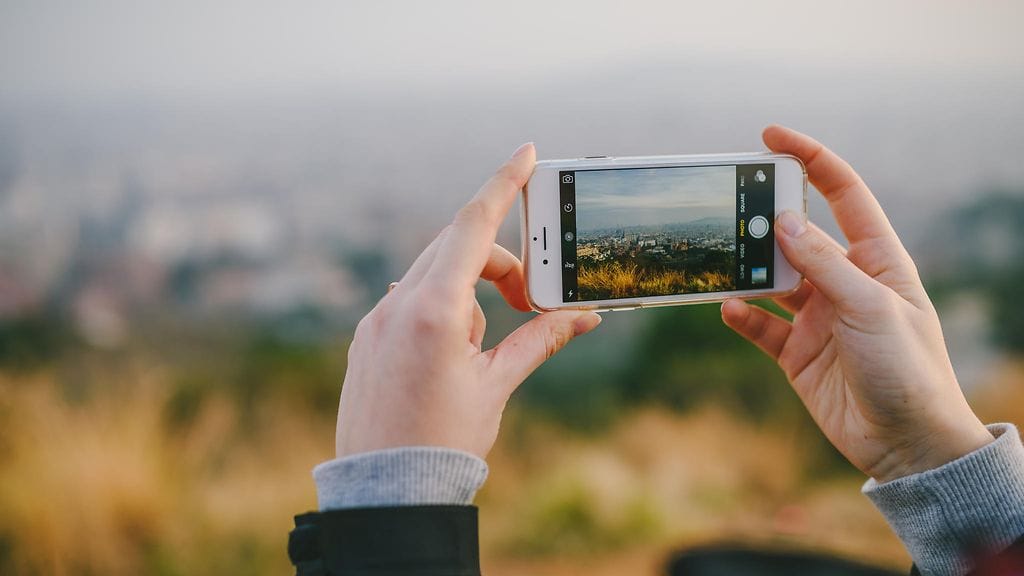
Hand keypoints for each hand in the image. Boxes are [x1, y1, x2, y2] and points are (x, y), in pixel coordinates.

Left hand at [335, 143, 601, 458]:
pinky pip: (411, 299)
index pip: (472, 226)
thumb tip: (585, 315)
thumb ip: (540, 340)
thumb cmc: (444, 443)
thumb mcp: (498, 386)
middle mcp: (396, 303)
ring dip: (470, 292)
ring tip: (483, 347)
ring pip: (433, 273)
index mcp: (433, 311)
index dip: (502, 184)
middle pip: (456, 247)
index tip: (525, 153)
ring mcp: (376, 318)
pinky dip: (442, 308)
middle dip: (499, 262)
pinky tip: (451, 354)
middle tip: (531, 298)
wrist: (385, 491)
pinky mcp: (367, 335)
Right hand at [722, 125, 992, 482]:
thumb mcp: (870, 308)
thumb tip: (782, 222)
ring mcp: (819, 317)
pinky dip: (741, 315)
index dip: (811, 161)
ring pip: (773, 278)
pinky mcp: (797, 353)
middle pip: (798, 233)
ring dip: (748, 267)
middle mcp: (845, 283)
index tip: (770, 138)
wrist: (907, 444)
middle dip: (765, 215)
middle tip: (729, 202)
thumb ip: (824, 265)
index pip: (843, 194)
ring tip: (721, 255)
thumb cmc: (907, 370)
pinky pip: (760, 326)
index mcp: (876, 261)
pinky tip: (727, 307)